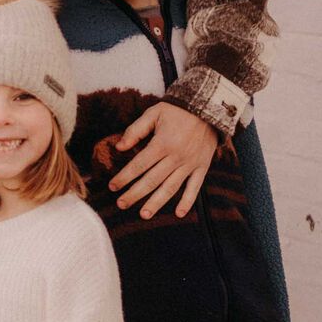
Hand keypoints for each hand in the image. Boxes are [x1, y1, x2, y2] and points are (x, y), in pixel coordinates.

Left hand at [106, 101, 217, 218]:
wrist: (208, 107)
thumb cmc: (177, 111)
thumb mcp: (153, 113)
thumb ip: (135, 130)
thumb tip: (119, 147)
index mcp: (162, 143)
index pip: (138, 165)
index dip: (124, 177)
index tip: (112, 186)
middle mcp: (176, 156)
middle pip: (151, 180)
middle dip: (135, 194)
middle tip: (121, 204)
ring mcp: (190, 163)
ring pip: (171, 187)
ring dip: (156, 203)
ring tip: (144, 215)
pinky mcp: (202, 166)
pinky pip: (195, 187)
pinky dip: (188, 201)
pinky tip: (178, 214)